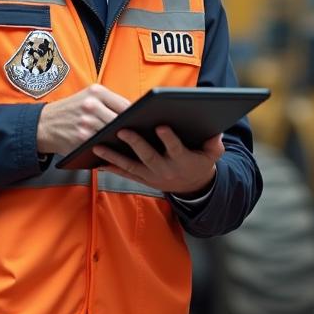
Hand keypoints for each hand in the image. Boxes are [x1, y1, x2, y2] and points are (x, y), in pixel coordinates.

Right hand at [36, 84, 130, 158]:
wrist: (43, 124)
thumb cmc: (69, 110)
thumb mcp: (87, 96)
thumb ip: (108, 102)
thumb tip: (134, 113)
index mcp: (96, 91)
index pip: (126, 105)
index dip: (135, 115)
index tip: (140, 120)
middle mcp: (92, 105)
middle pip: (122, 120)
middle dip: (128, 128)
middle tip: (134, 133)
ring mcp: (87, 122)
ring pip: (114, 133)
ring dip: (119, 138)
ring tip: (123, 140)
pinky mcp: (82, 139)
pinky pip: (103, 144)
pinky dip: (108, 147)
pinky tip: (110, 147)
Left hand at [92, 128, 224, 195]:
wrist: (193, 187)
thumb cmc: (200, 162)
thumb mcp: (212, 154)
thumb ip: (215, 145)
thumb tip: (216, 134)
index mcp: (183, 160)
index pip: (175, 148)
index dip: (169, 139)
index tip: (161, 126)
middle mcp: (165, 169)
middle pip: (148, 156)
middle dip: (134, 143)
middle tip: (121, 130)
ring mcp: (152, 176)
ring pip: (131, 166)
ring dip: (114, 157)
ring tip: (98, 145)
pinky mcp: (143, 179)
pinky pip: (125, 174)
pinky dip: (111, 168)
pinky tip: (97, 161)